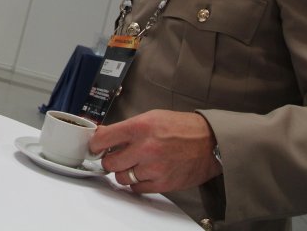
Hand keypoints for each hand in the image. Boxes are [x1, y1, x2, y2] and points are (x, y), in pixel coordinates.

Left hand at [88, 110, 221, 193]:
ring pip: (122, 177)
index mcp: (140, 127)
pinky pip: (137, 189)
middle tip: (116, 157)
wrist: (210, 142)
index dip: (96, 144)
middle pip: (109, 162)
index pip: (103, 138)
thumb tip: (104, 133)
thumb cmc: (182, 127)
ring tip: (135, 164)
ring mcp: (153, 168)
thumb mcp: (152, 117)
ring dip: (125, 172)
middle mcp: (145, 148)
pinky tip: (146, 172)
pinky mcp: (162, 184)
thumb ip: (127, 127)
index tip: (96, 146)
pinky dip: (138, 183)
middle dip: (110, 160)